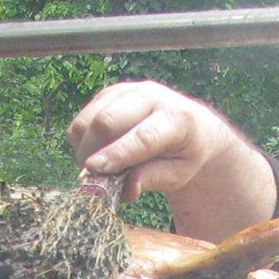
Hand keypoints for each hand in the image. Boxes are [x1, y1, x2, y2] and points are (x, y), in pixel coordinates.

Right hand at [66, 81, 274, 238]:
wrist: (196, 129)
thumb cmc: (191, 157)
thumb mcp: (182, 175)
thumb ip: (155, 178)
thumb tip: (128, 187)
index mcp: (179, 118)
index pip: (143, 136)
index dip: (118, 154)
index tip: (95, 172)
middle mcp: (154, 96)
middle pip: (109, 119)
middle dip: (93, 152)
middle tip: (89, 183)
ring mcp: (132, 90)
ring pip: (91, 115)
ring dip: (84, 147)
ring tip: (95, 172)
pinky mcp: (114, 90)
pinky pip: (85, 114)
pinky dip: (82, 138)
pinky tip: (94, 155)